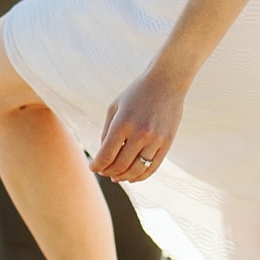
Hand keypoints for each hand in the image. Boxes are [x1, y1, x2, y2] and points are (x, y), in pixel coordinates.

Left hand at [92, 68, 186, 182]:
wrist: (166, 82)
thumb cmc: (136, 93)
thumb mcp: (115, 107)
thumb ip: (106, 132)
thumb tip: (102, 157)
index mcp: (122, 123)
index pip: (106, 155)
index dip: (97, 165)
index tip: (93, 168)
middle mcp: (140, 133)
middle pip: (120, 165)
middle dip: (108, 172)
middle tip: (103, 172)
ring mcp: (155, 140)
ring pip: (136, 170)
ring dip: (124, 177)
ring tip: (116, 177)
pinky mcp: (167, 143)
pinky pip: (152, 167)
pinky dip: (141, 176)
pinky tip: (132, 177)